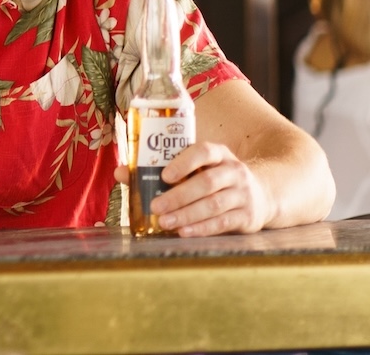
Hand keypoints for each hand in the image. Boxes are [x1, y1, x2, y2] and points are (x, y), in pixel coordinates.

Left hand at [114, 141, 276, 235]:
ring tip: (165, 222)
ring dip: (187, 214)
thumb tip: (120, 172)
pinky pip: (223, 222)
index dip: (184, 162)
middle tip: (155, 206)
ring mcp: (243, 194)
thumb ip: (159, 169)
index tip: (164, 175)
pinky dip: (203, 228)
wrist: (261, 195)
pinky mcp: (247, 216)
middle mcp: (234, 172)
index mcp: (218, 154)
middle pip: (206, 183)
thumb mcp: (195, 169)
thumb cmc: (214, 179)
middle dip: (179, 196)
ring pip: (214, 205)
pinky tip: (185, 232)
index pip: (204, 152)